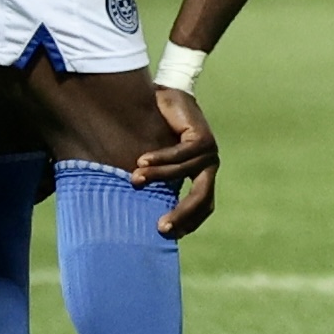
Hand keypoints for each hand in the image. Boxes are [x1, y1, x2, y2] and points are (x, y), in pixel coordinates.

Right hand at [134, 86, 218, 237]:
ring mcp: (207, 150)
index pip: (203, 206)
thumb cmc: (152, 133)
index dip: (189, 221)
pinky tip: (142, 161)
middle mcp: (208, 165)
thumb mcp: (154, 164)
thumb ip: (150, 183)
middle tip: (161, 228)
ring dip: (157, 177)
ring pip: (182, 172)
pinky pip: (180, 153)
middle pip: (202, 198)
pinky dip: (160, 159)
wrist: (163, 98)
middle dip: (182, 214)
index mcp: (200, 174)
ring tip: (134, 179)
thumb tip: (125, 212)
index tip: (170, 236)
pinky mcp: (201, 136)